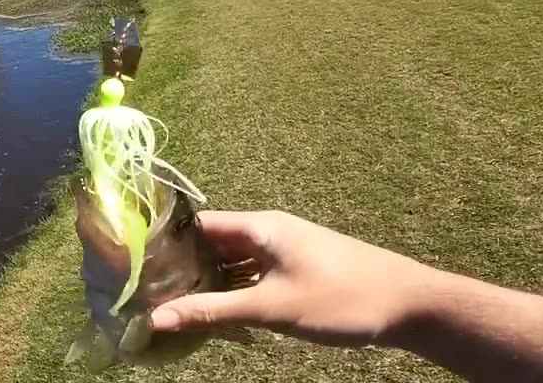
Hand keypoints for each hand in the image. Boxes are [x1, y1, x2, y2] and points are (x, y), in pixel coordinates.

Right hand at [149, 210, 435, 346]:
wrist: (407, 303)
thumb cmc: (340, 299)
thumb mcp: (271, 309)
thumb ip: (213, 312)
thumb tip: (157, 318)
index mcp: (260, 226)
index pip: (197, 225)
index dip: (165, 243)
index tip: (135, 267)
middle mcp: (269, 231)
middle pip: (212, 244)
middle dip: (182, 268)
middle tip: (148, 296)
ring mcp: (284, 250)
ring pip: (233, 262)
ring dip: (208, 283)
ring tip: (174, 308)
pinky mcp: (297, 269)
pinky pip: (253, 275)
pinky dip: (234, 291)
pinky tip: (219, 315)